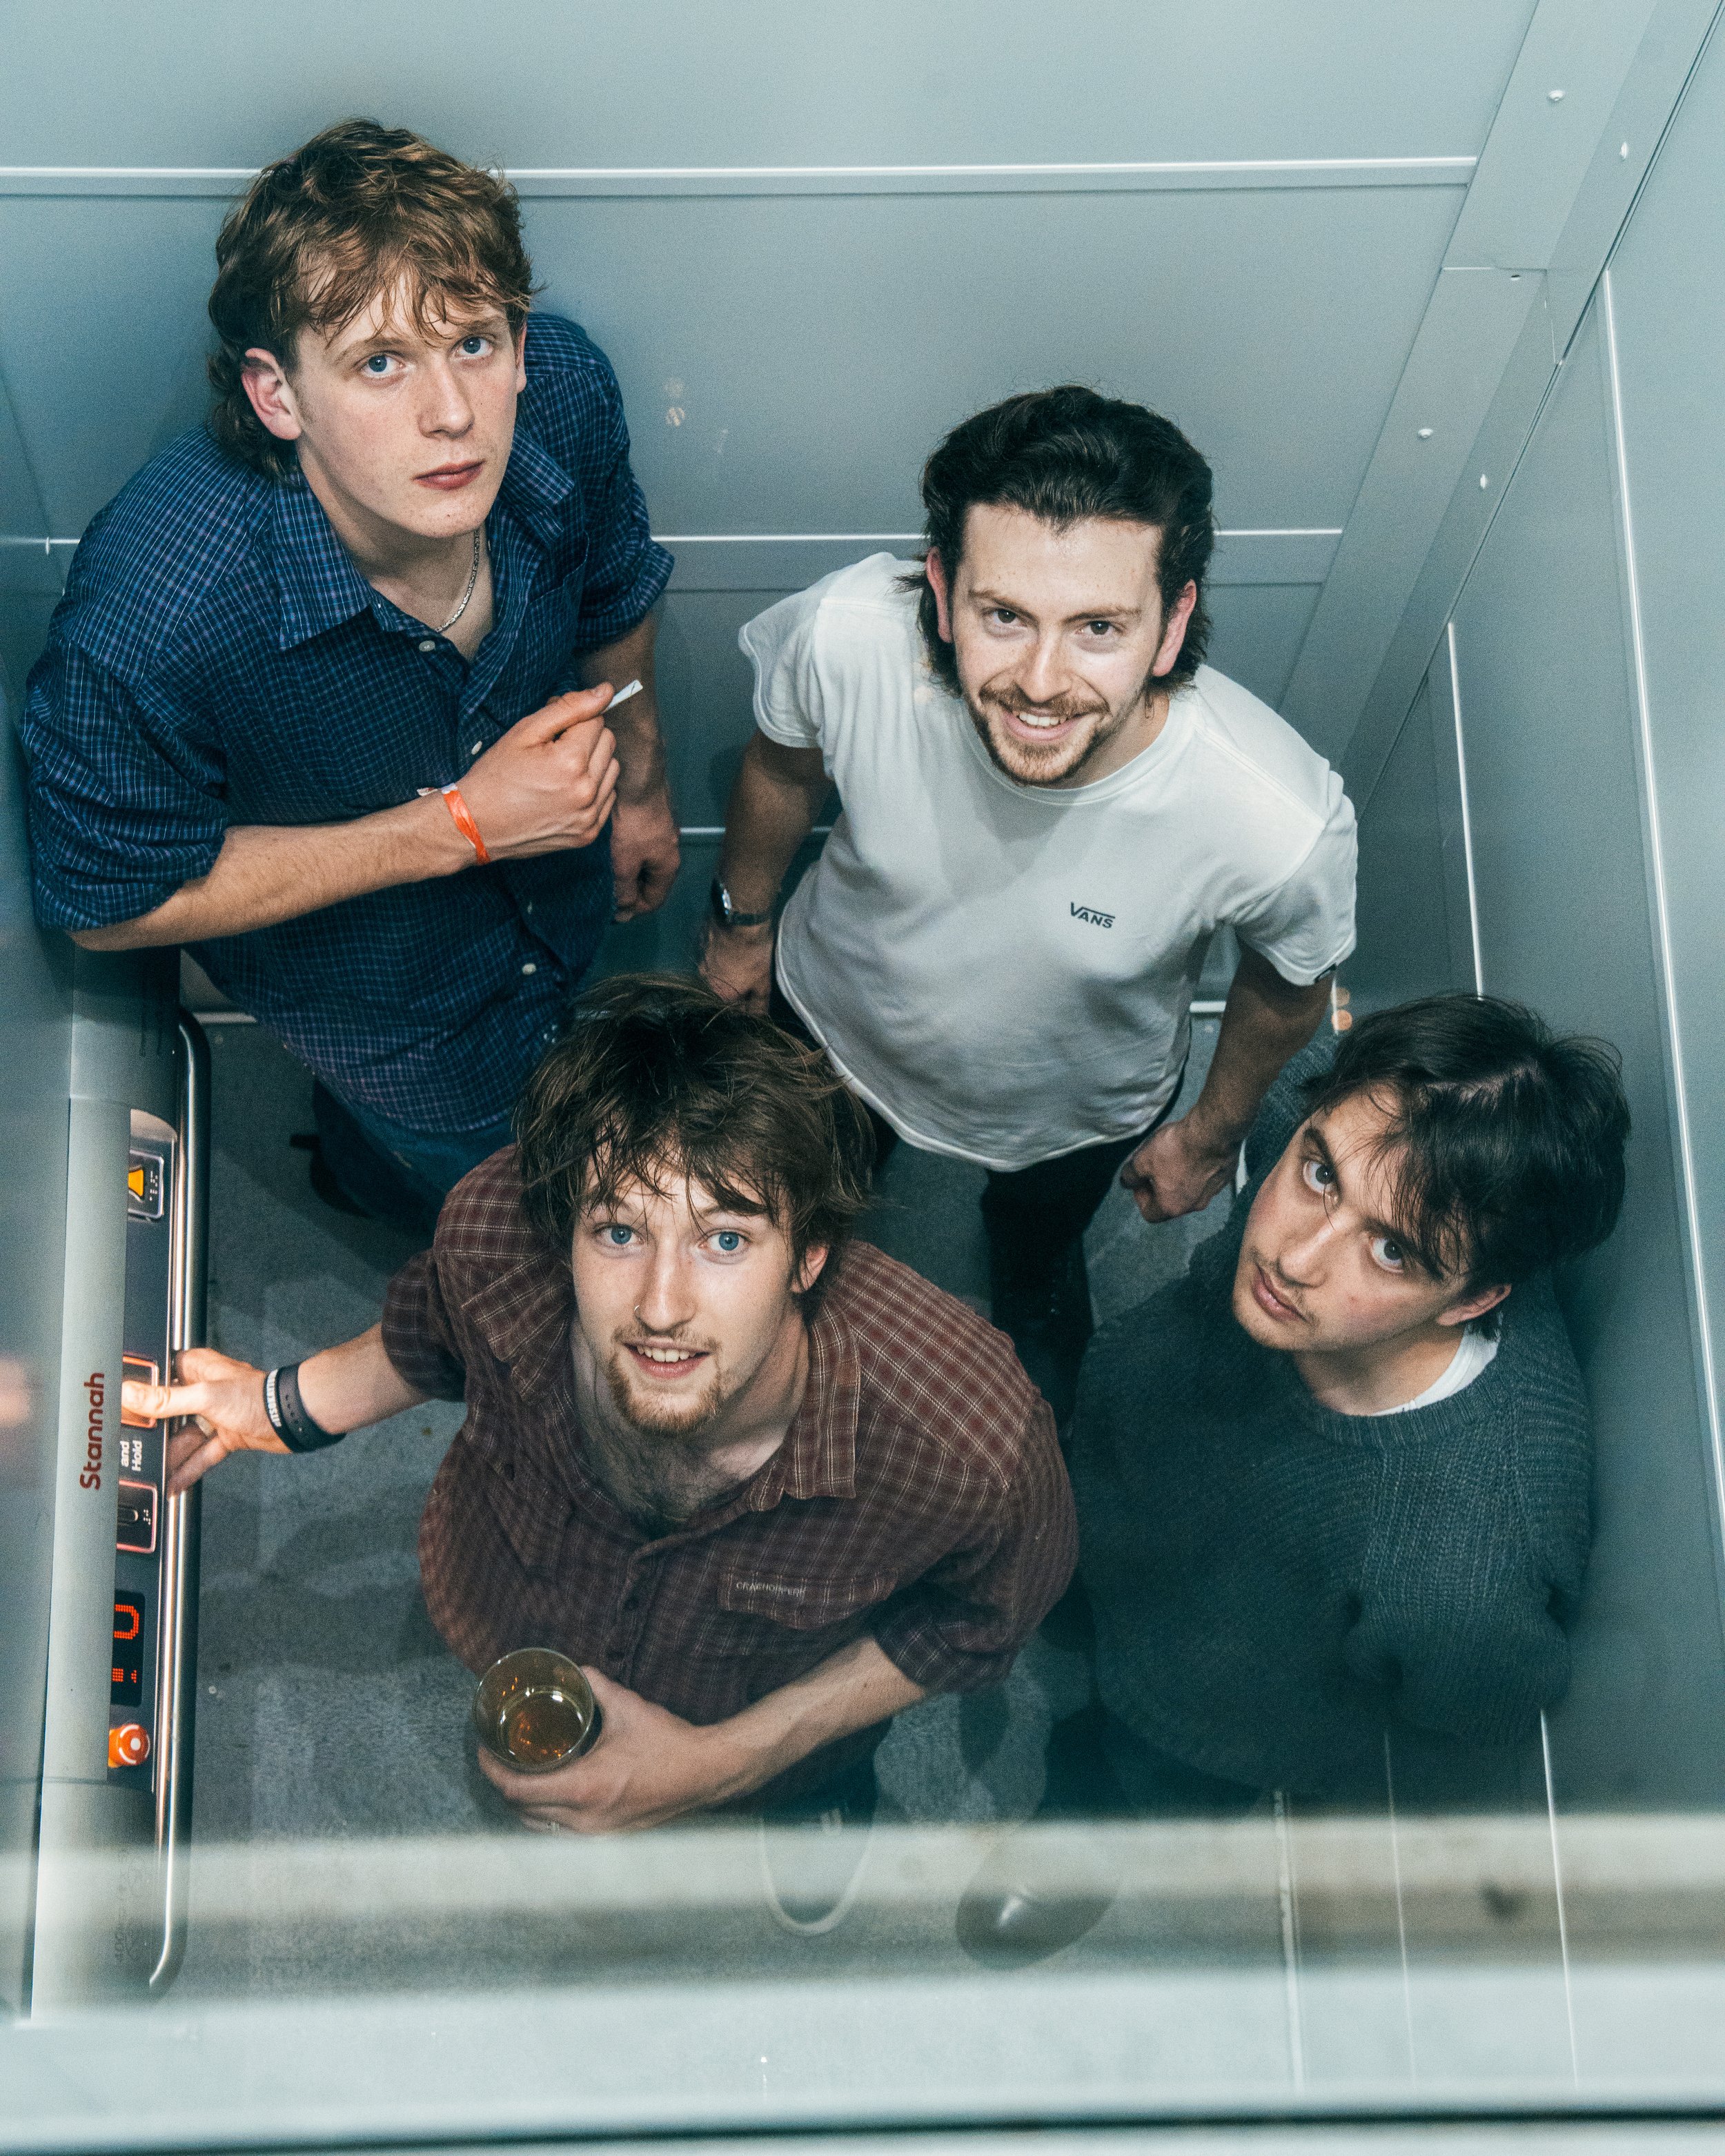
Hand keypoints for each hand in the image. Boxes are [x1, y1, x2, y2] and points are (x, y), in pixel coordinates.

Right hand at [122, 1346, 289, 1494]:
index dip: (138, 1393)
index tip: (117, 1408)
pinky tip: (173, 1482)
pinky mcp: (226, 1435)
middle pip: (167, 1411)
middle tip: (127, 1446)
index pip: (158, 1378)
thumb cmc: (257, 1396)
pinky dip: (189, 1468)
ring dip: (168, 1455)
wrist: (292, 1418)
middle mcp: (203, 1389)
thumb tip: (130, 1393)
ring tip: (147, 1471)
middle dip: (150, 1430)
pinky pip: (201, 1454)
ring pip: (182, 1436)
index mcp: (196, 1369)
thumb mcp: (204, 1397)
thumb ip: (165, 1399)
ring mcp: (214, 1414)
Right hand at [456, 687, 619, 861]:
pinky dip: (594, 789)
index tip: (552, 732)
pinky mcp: (588, 834)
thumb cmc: (497, 775)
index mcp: (570, 762)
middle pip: (609, 743)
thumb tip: (606, 690)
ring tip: (561, 771)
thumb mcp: (526, 732)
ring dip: (594, 763)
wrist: (478, 825)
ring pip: (613, 769)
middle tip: (553, 750)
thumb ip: (569, 707)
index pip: (597, 721)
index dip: (573, 720)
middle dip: (586, 739)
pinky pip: (608, 797)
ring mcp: (589, 816)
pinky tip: (567, 791)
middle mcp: (585, 791)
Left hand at [476, 1669, 743, 1832]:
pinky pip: (562, 1833)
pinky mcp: (608, 1838)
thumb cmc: (668, 1743)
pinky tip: (550, 1798)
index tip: (485, 1751)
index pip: (518, 1789)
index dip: (493, 1771)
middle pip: (522, 1812)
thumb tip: (575, 1669)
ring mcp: (597, 1833)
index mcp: (585, 1787)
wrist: (705, 1773)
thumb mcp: (628, 1707)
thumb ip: (597, 1685)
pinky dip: (547, 1817)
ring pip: (540, 1828)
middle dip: (504, 1786)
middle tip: (499, 1760)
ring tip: (520, 1777)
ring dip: (524, 1806)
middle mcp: (585, 1818)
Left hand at [609, 784, 681, 920]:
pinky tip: (611, 853)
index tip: (614, 914)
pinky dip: (628, 857)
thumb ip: (625, 890)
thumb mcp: (625, 863)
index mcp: (668, 866)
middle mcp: (669, 852)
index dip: (635, 911)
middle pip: (651, 884)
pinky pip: (641, 849)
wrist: (637, 781)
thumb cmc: (633, 823)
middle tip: (608, 897)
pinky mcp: (651, 822)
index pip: (654, 900)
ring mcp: (661, 836)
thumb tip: (625, 911)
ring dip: (628, 875)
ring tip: (607, 876)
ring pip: (645, 865)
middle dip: (631, 893)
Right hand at [697, 919, 774, 1012]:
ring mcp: (699, 960)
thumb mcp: (763, 981)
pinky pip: (708, 954)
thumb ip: (759, 1002)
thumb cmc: (754, 953)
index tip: (753, 995)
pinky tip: (730, 947)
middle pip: (718, 989)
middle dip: (732, 986)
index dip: (743, 1004)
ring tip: (739, 960)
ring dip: (724, 970)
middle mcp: (703, 980)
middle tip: (747, 975)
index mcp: (718, 994)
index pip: (729, 1008)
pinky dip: (718, 954)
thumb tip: (758, 1017)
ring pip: (712, 971)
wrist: (739, 918)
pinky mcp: (698, 942)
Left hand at [1120, 1115, 1240, 1223]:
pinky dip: (1196, 1171)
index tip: (1140, 1180)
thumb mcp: (1143, 1160)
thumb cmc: (1176, 1148)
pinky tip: (1192, 1152)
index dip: (1140, 1197)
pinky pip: (1205, 1180)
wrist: (1213, 1132)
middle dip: (1159, 1188)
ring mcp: (1212, 1193)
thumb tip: (1126, 1181)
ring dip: (1178, 1179)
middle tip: (1154, 1167)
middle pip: (1171, 1203)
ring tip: (1173, 1157)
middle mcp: (1194, 1205)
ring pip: (1189, 1191)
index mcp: (1172, 1207)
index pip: (1149, 1214)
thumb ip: (1130, 1175)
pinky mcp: (1224, 1178)